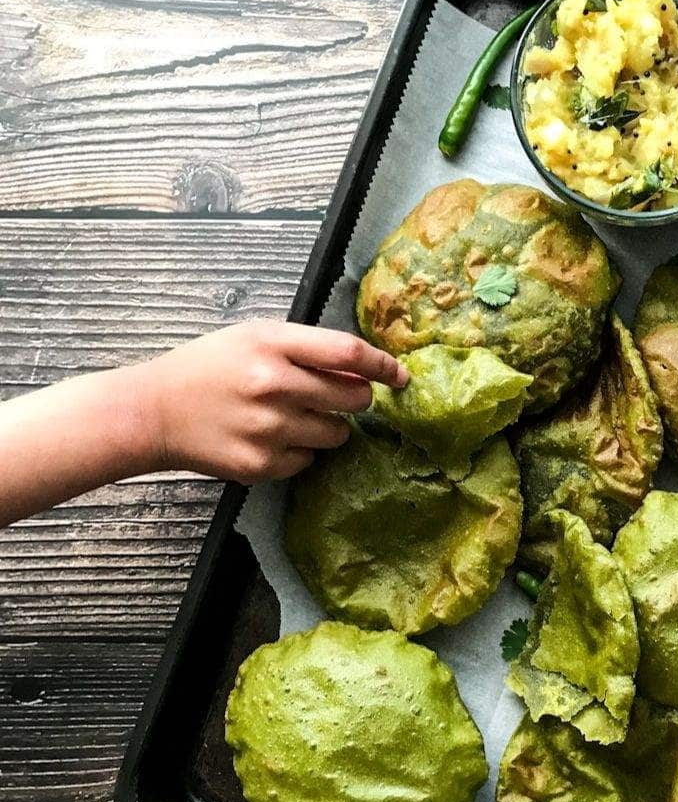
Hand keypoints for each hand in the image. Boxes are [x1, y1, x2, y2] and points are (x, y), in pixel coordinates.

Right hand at [134, 320, 405, 482]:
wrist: (152, 412)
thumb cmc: (209, 367)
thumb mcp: (256, 337)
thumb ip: (308, 348)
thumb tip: (364, 368)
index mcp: (272, 345)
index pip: (349, 354)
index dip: (383, 365)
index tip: (400, 376)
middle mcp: (273, 385)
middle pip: (354, 398)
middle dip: (354, 398)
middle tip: (334, 396)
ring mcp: (268, 429)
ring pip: (338, 434)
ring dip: (328, 426)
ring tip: (292, 415)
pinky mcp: (261, 464)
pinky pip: (309, 461)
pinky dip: (300, 451)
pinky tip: (269, 437)